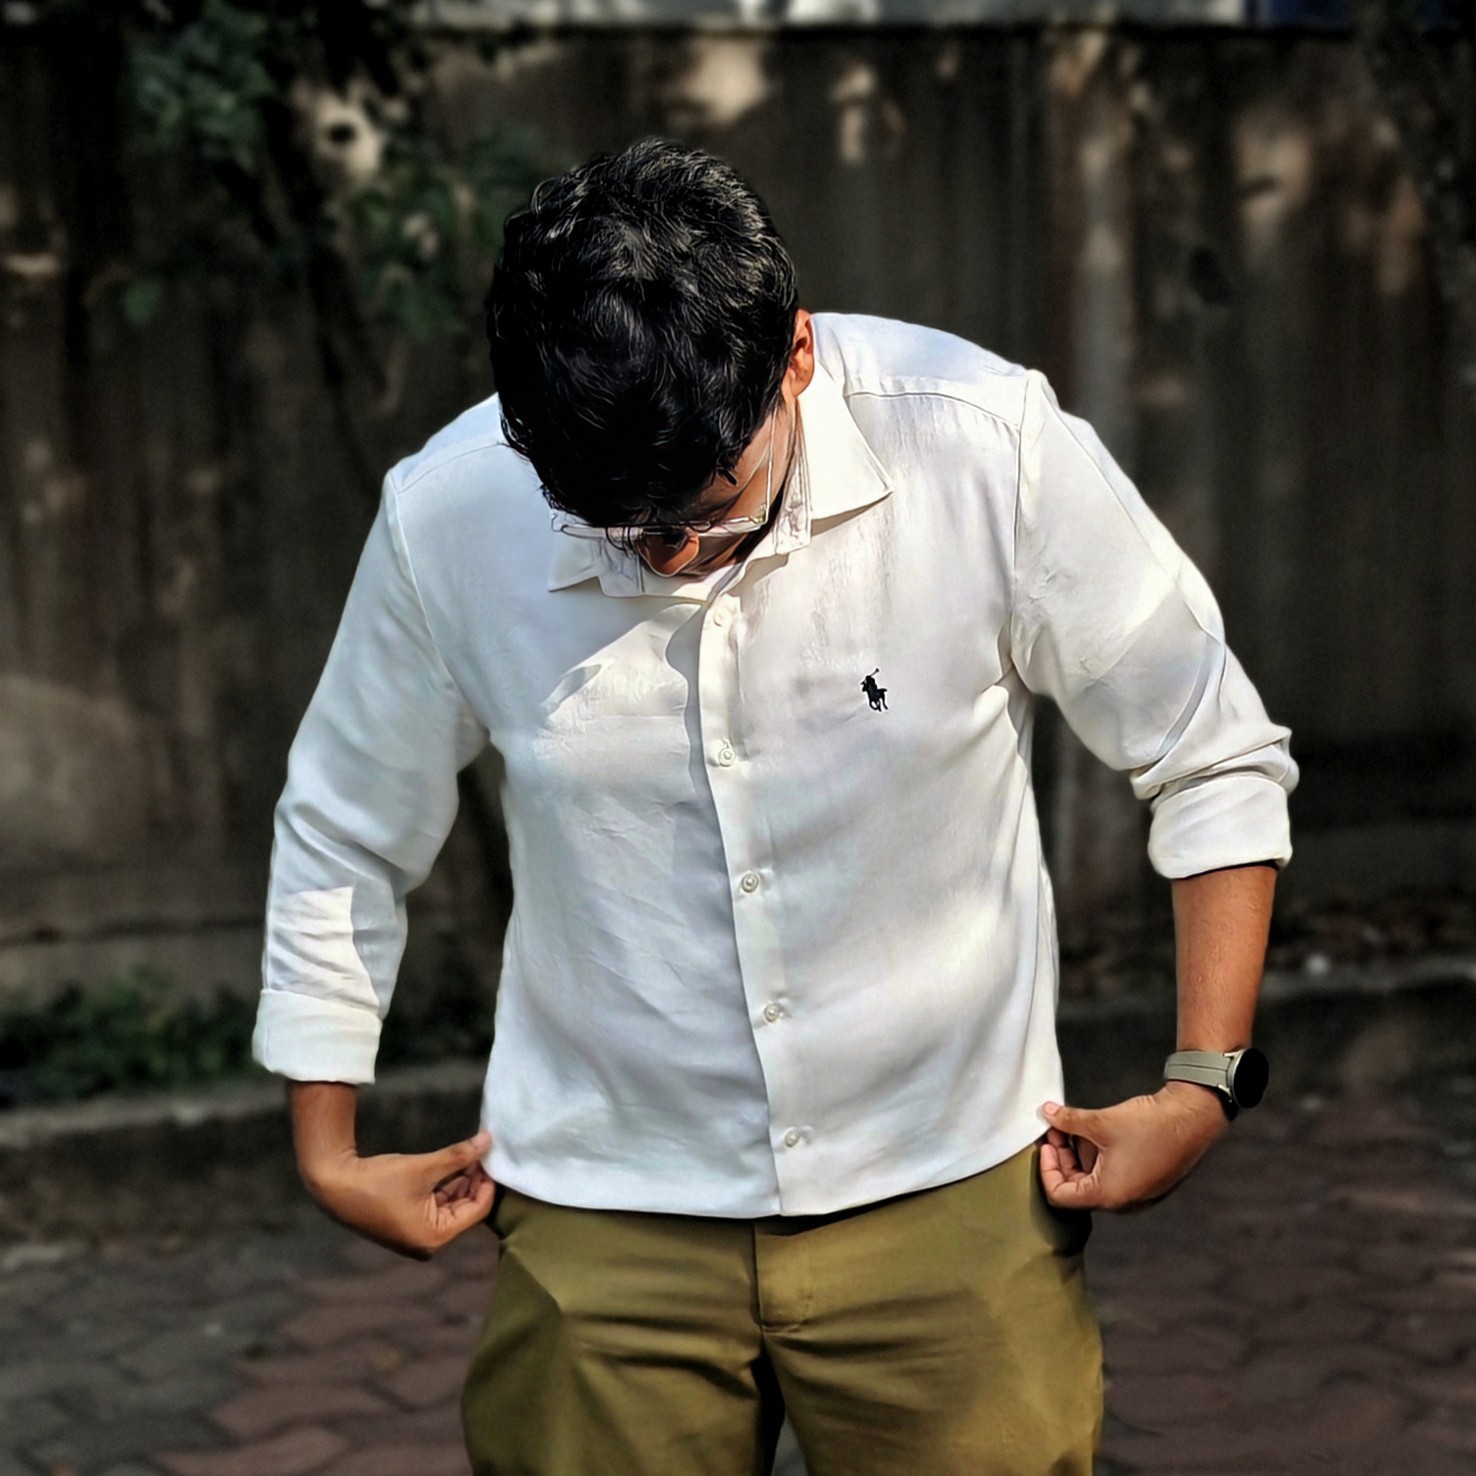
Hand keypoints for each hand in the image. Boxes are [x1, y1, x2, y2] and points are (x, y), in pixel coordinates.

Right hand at [301, 1126, 496, 1259]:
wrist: (335, 1186)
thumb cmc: (379, 1181)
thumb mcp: (424, 1167)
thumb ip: (458, 1156)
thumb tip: (488, 1140)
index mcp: (435, 1237)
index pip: (477, 1210)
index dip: (487, 1182)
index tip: (492, 1157)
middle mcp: (429, 1243)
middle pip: (465, 1209)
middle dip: (475, 1181)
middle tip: (483, 1152)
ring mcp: (418, 1235)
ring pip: (451, 1206)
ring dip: (461, 1182)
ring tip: (472, 1154)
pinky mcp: (409, 1224)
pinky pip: (436, 1206)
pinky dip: (445, 1187)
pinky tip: (455, 1165)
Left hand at [1038, 1081, 1228, 1212]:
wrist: (1193, 1117)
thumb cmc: (1150, 1125)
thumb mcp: (1100, 1122)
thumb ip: (1067, 1121)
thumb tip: (1046, 1113)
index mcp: (1108, 1196)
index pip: (1060, 1196)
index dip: (1046, 1169)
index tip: (1046, 1145)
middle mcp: (1123, 1202)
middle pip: (1076, 1188)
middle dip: (1063, 1158)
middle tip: (1055, 1129)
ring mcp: (1137, 1193)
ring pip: (1095, 1179)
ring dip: (1080, 1154)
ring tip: (1075, 1125)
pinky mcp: (1147, 1181)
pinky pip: (1113, 1174)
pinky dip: (1100, 1156)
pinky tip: (1097, 1131)